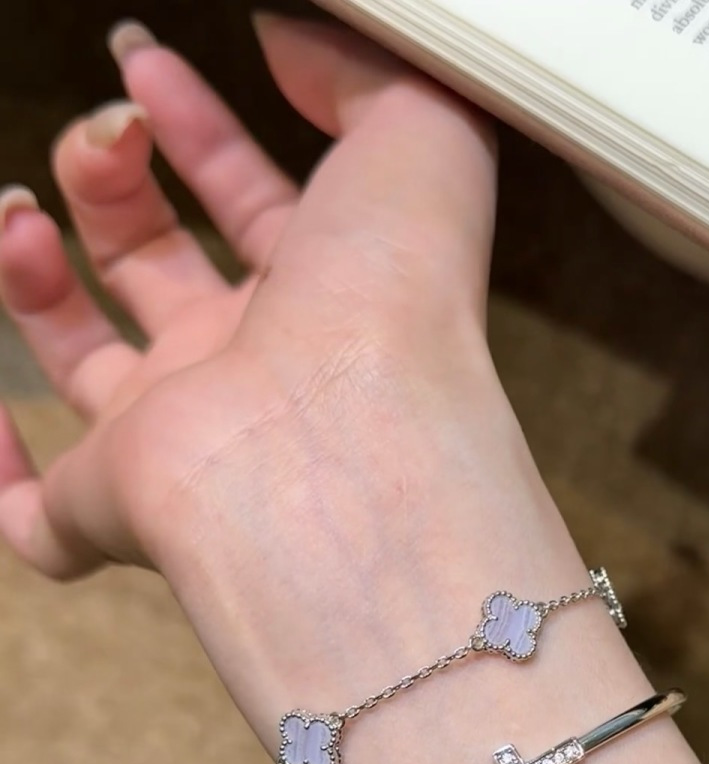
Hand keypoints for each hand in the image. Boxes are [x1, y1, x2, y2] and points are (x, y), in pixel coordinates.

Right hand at [0, 15, 508, 583]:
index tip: (144, 61)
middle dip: (111, 182)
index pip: (252, 206)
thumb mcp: (415, 133)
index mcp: (324, 300)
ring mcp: (176, 446)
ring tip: (21, 213)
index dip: (199, 130)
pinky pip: (37, 517)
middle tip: (101, 136)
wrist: (339, 448)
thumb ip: (359, 70)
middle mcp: (250, 373)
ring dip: (35, 275)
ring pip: (90, 372)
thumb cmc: (394, 302)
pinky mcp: (104, 511)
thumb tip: (289, 35)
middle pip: (162, 274)